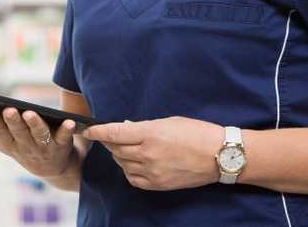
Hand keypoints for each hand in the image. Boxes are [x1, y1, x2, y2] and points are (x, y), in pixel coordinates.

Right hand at [0, 107, 77, 178]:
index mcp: (6, 143)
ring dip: (34, 125)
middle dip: (12, 122)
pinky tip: (68, 121)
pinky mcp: (62, 145)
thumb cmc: (19, 145)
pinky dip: (66, 130)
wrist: (53, 168)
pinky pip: (63, 137)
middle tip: (9, 109)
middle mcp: (23, 147)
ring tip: (30, 113)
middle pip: (17, 133)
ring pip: (38, 135)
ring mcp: (43, 147)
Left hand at [83, 117, 223, 190]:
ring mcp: (152, 171)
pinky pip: (133, 179)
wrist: (219, 155)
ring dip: (120, 155)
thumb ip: (143, 127)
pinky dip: (129, 170)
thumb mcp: (168, 122)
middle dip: (110, 142)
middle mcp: (148, 154)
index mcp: (150, 133)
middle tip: (111, 136)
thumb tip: (125, 128)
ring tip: (127, 148)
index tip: (88, 130)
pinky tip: (134, 163)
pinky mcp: (158, 184)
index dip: (97, 132)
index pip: (114, 133)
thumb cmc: (196, 132)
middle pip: (116, 149)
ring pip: (122, 164)